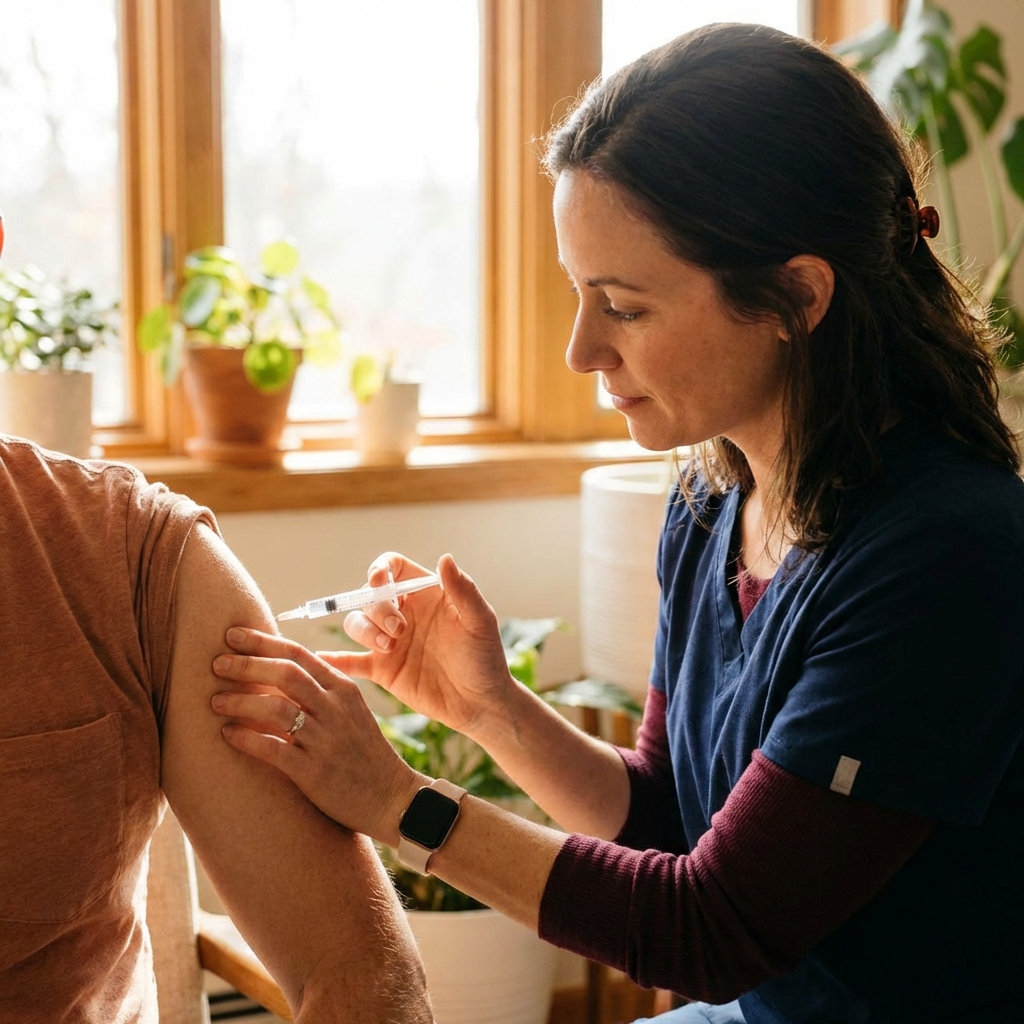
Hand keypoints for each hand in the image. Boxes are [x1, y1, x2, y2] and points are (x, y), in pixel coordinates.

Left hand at [211, 628, 423, 843]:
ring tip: (215, 701)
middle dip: (247, 665)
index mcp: (344, 689)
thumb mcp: (351, 711)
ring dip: (241, 702)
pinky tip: (227, 735)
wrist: (391, 798)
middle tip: (216, 663)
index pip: (299, 654)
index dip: (263, 642)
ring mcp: (326, 740)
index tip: (233, 634)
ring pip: (276, 708)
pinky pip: (273, 749)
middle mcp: (336, 709)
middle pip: (285, 673)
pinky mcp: (315, 772)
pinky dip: (246, 739)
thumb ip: (321, 689)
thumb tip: (279, 667)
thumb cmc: (363, 753)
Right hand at [325, 552, 514, 738]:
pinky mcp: (383, 670)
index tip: (380, 582)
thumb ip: (463, 590)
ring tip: (389, 648)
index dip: (380, 570)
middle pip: (368, 596)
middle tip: (399, 631)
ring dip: (365, 631)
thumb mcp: (479, 621)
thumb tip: (445, 558)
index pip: (391, 568)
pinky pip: (351, 662)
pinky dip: (334, 659)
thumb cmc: (486, 658)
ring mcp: (390, 642)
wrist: (481, 704)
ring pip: (356, 624)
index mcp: (424, 595)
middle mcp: (403, 614)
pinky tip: (320, 658)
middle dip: (377, 608)